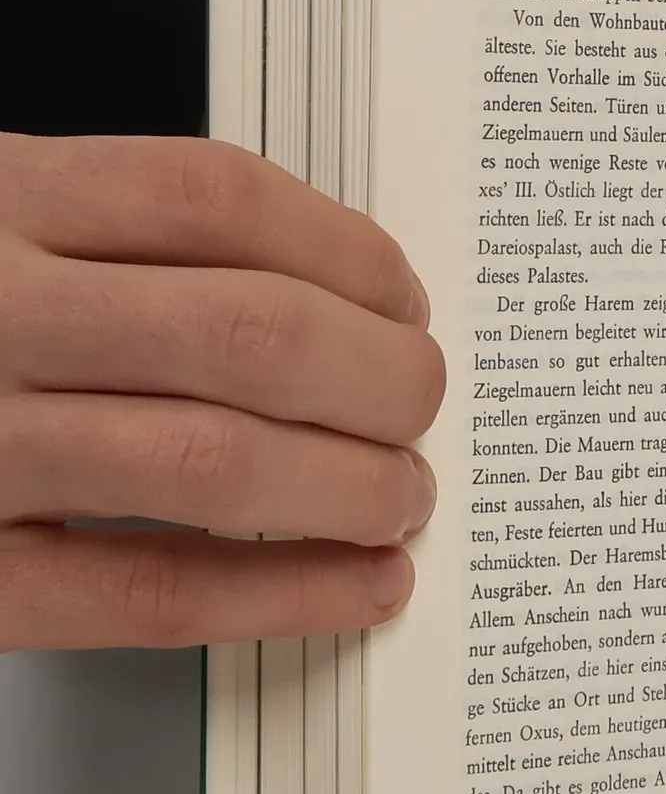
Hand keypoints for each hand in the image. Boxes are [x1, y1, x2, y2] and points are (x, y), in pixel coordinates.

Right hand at [0, 134, 445, 649]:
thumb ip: (113, 233)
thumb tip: (335, 290)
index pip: (217, 200)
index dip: (349, 252)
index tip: (404, 297)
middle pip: (248, 331)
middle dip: (382, 378)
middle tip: (425, 403)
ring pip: (216, 461)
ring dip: (353, 486)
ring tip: (406, 495)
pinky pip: (147, 592)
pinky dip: (281, 594)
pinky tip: (357, 584)